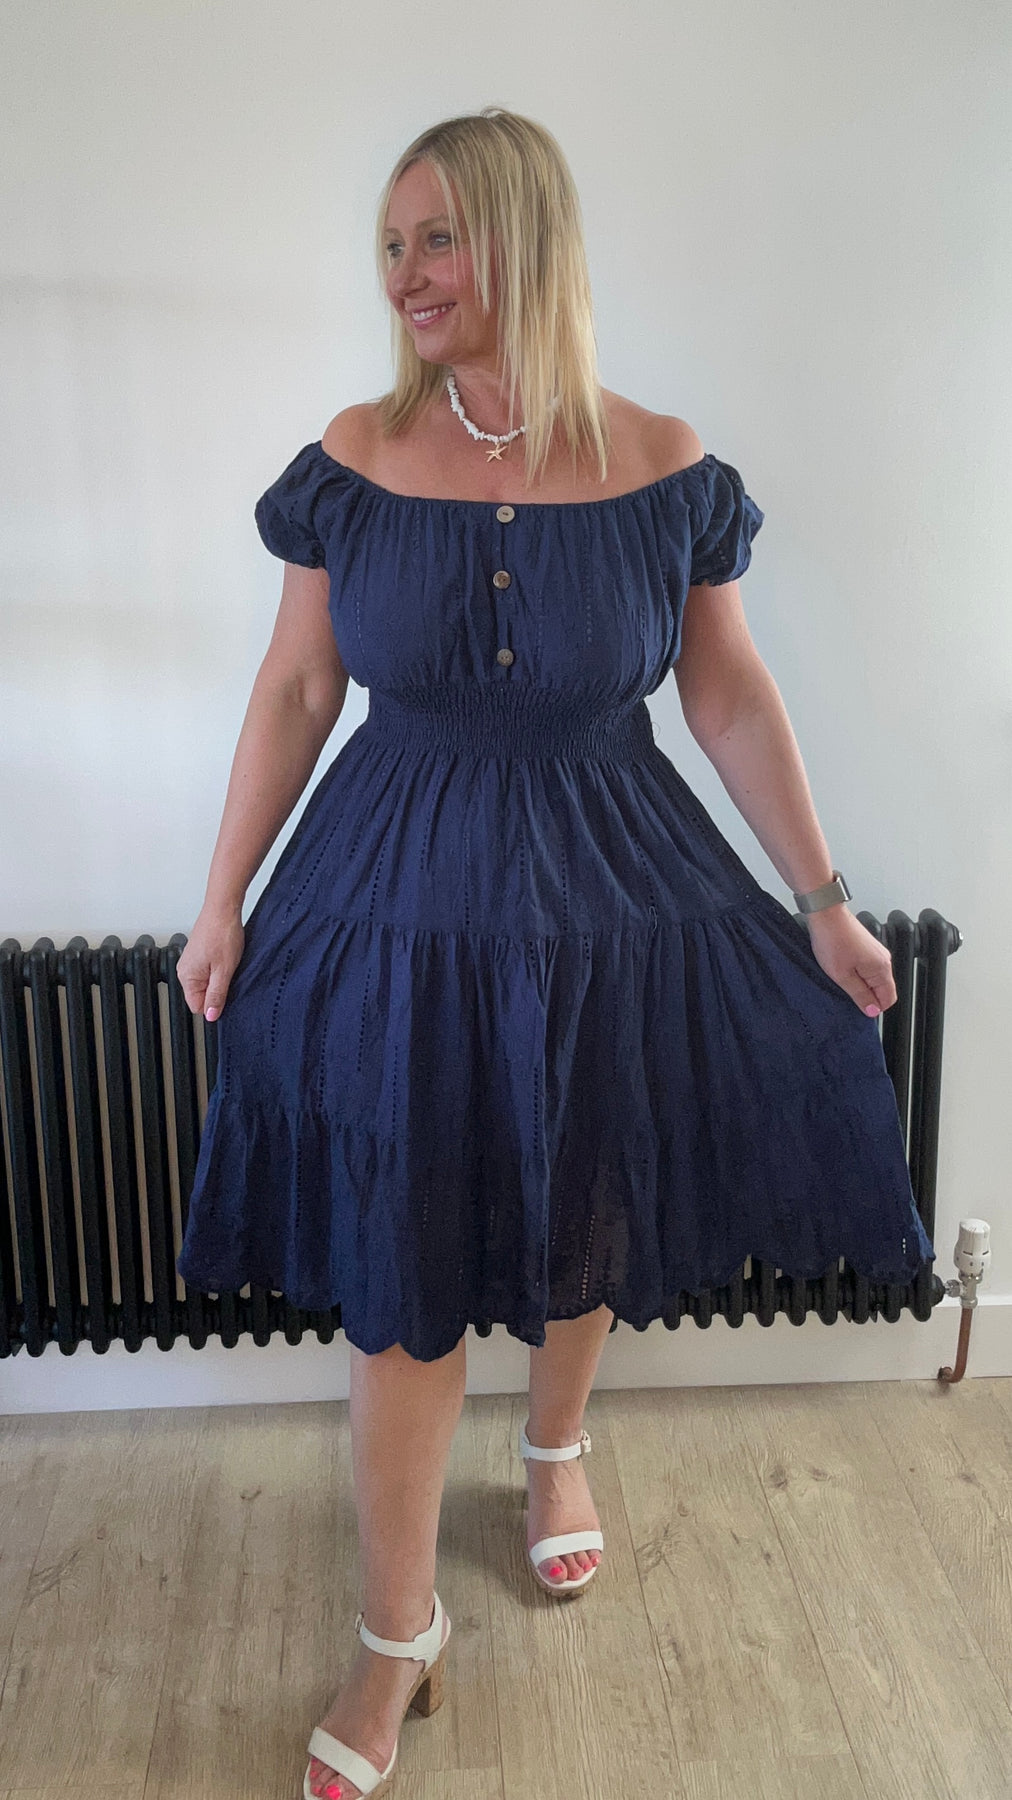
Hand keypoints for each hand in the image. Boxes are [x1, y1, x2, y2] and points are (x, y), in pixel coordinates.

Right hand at [176, 905, 244, 1021]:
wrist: (223, 908)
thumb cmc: (222, 934)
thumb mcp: (224, 971)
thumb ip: (217, 995)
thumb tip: (211, 1016)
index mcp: (187, 977)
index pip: (197, 1006)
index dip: (214, 1004)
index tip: (227, 994)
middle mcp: (184, 970)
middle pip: (201, 995)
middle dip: (218, 991)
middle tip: (229, 976)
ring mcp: (191, 962)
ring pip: (206, 983)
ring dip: (220, 979)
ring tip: (228, 965)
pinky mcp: (199, 954)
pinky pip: (208, 971)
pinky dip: (219, 969)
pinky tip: (227, 959)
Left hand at [806, 906, 895, 1016]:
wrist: (826, 914)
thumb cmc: (832, 940)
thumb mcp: (842, 976)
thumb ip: (860, 995)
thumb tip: (872, 1011)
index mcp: (882, 969)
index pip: (888, 1000)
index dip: (873, 1007)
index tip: (857, 1004)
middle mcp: (884, 960)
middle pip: (882, 989)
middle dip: (865, 994)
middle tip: (845, 989)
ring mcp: (877, 952)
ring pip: (873, 979)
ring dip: (859, 982)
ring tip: (841, 976)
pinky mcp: (868, 947)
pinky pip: (867, 968)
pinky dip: (856, 972)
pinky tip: (842, 967)